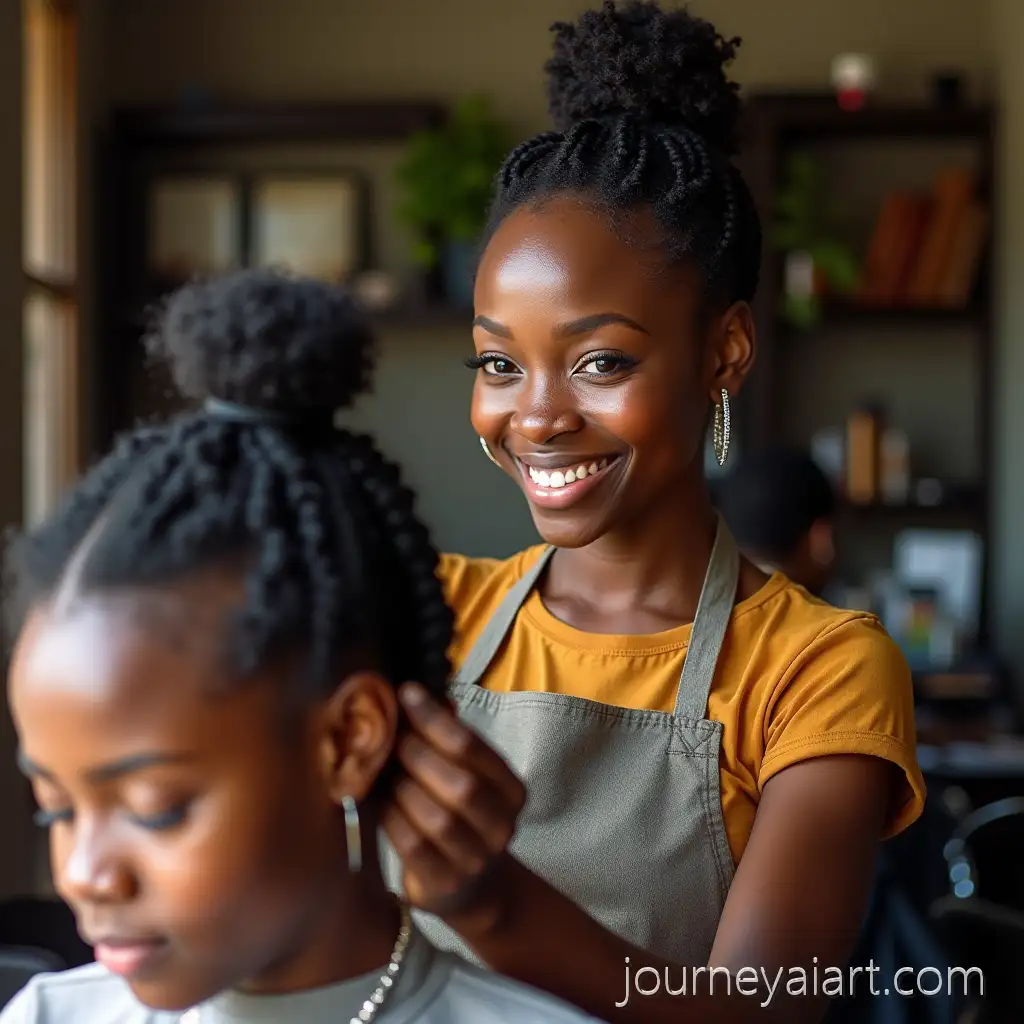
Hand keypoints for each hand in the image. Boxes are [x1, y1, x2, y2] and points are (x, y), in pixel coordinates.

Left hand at [382, 682, 525, 932]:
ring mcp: (476, 859)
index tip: (404, 694)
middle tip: (387, 736)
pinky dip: (392, 819)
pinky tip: (378, 802)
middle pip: (461, 784)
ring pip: (438, 819)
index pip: (473, 747)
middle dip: (417, 754)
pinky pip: (415, 848)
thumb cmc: (461, 816)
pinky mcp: (445, 884)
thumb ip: (448, 739)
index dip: (435, 718)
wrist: (471, 888)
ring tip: (380, 769)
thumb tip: (417, 692)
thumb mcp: (465, 776)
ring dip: (402, 788)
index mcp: (512, 790)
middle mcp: (502, 825)